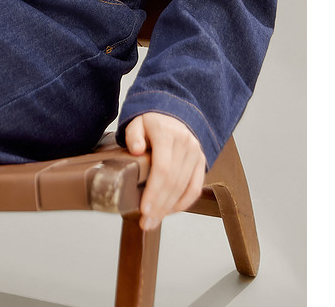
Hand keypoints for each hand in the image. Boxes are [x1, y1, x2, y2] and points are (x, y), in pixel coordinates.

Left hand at [125, 112, 204, 231]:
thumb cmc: (150, 121)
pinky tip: (170, 211)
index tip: (144, 210)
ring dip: (169, 208)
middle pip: (173, 182)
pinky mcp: (201, 161)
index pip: (162, 169)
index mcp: (167, 133)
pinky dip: (183, 202)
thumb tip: (136, 150)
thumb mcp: (136, 122)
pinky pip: (195, 187)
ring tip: (154, 222)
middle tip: (146, 223)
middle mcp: (185, 143)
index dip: (154, 192)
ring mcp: (196, 153)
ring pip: (184, 187)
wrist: (171, 111)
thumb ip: (133, 135)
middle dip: (159, 206)